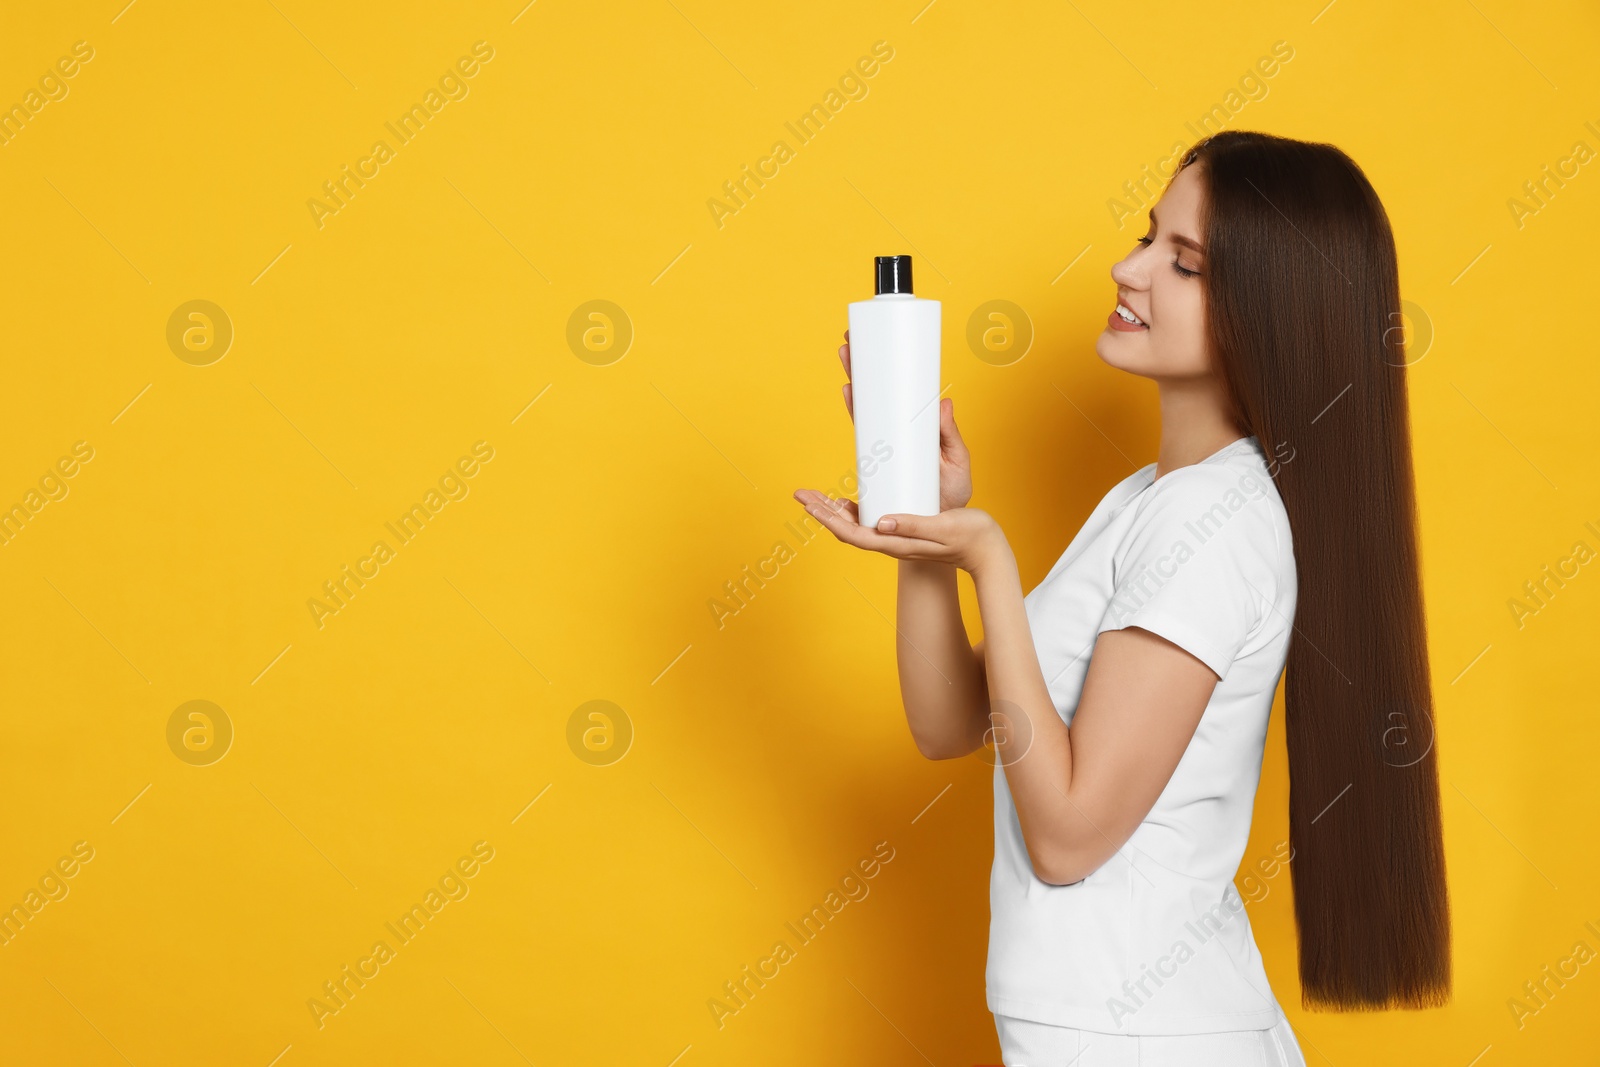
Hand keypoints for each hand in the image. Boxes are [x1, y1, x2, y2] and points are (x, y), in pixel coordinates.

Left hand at [788, 491, 1009, 575]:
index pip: (852, 533)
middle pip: (846, 529)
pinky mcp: (902, 529)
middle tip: (800, 493)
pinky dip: (852, 511)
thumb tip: (882, 522)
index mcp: (896, 542)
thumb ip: (913, 526)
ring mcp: (895, 536)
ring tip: (813, 496)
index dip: (828, 519)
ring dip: (832, 511)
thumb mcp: (942, 528)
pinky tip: (845, 501)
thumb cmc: (969, 537)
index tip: (810, 503)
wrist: (986, 550)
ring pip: (854, 526)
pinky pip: (869, 522)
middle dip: (821, 511)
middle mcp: (891, 541)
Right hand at [839, 329, 973, 510]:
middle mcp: (893, 436)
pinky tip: (849, 392)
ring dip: (854, 386)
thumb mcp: (957, 460)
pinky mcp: (874, 469)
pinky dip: (854, 412)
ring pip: (864, 412)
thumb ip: (950, 435)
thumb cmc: (951, 495)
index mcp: (912, 430)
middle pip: (873, 396)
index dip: (884, 370)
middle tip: (851, 344)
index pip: (895, 394)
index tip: (875, 343)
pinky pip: (860, 438)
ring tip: (846, 362)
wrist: (941, 530)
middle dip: (861, 368)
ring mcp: (882, 450)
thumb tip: (946, 403)